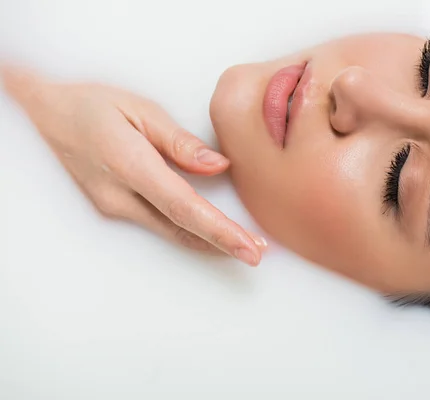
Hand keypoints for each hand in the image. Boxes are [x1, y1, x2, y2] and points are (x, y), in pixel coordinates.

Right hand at [1, 66, 266, 265]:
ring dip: (209, 242)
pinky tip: (210, 237)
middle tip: (257, 254)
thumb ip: (179, 143)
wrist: (43, 115)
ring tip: (244, 248)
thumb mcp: (139, 110)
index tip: (247, 246)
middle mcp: (120, 196)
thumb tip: (218, 165)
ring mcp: (113, 207)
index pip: (183, 207)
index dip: (219, 230)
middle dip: (222, 244)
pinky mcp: (112, 208)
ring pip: (170, 232)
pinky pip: (159, 225)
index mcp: (130, 166)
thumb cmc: (91, 105)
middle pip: (180, 228)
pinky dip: (189, 232)